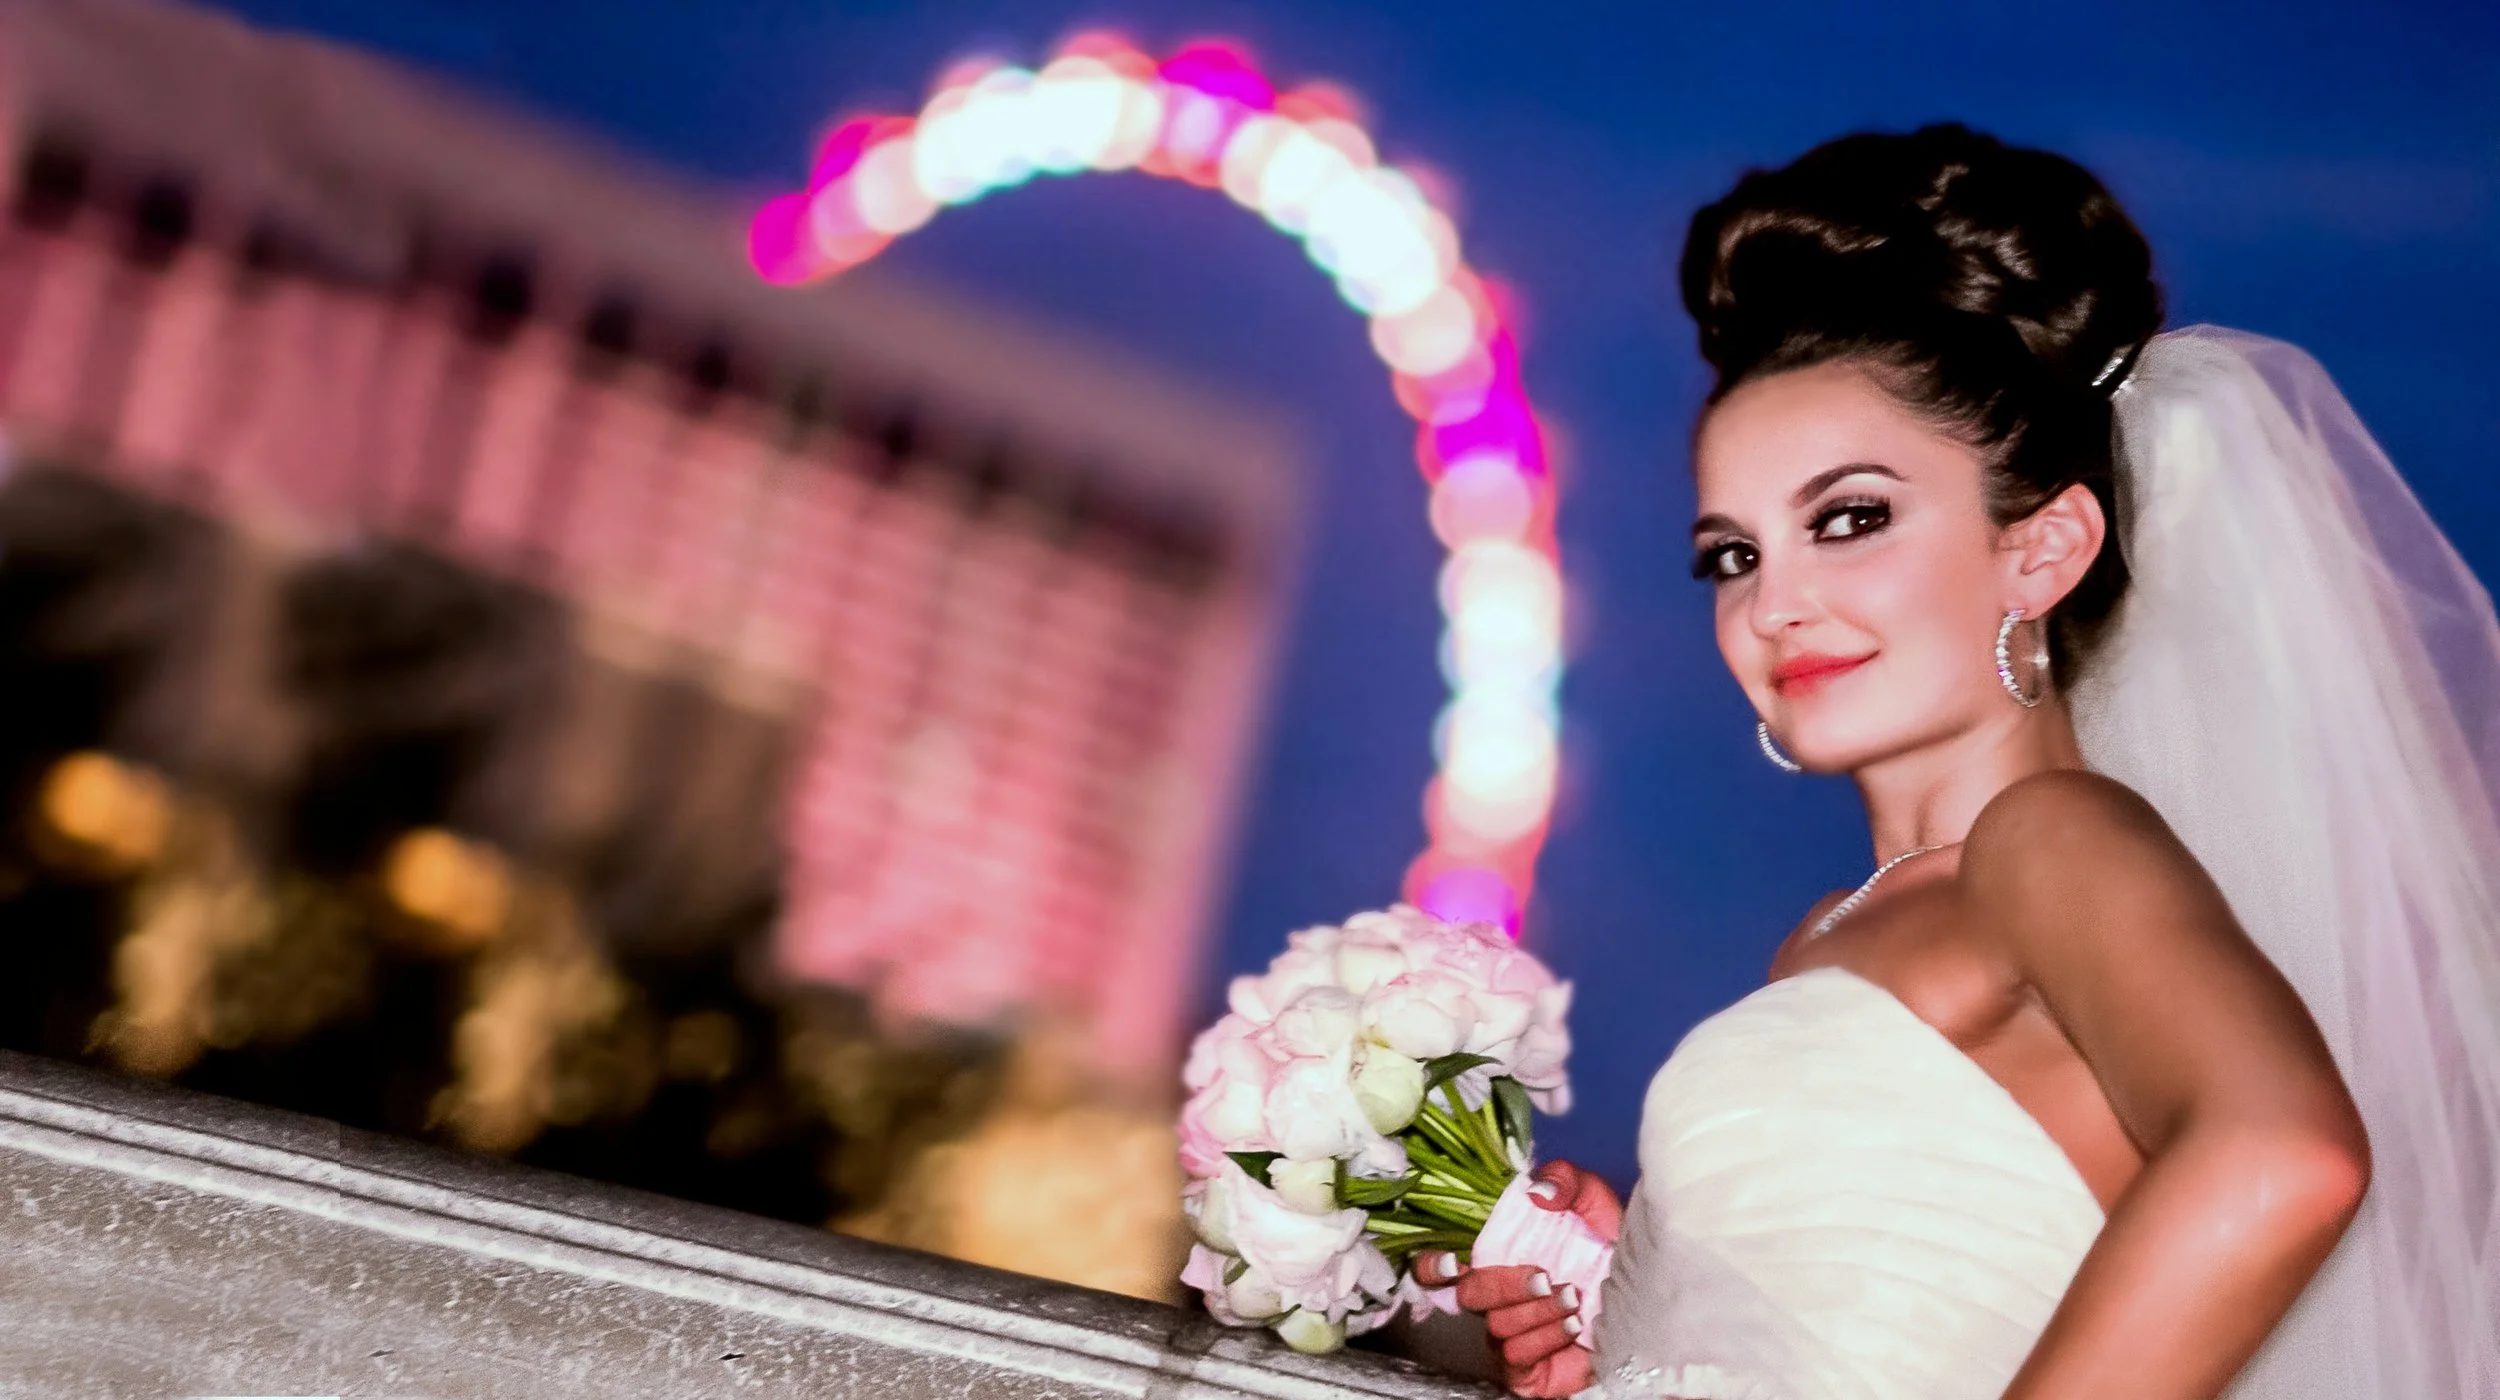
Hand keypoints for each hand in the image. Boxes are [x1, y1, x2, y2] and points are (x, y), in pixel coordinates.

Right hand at [1410, 1161, 1621, 1397]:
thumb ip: (1567, 1179)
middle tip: (1545, 1277)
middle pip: (1468, 1295)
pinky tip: (1572, 1327)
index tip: (1453, 1262)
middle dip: (1504, 1284)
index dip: (1433, 1266)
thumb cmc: (1615, 1255)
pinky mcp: (1526, 1370)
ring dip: (1537, 1311)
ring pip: (1497, 1325)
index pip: (1441, 1267)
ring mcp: (1510, 1335)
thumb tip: (1538, 1191)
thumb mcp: (1598, 1203)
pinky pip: (1516, 1356)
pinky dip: (1543, 1338)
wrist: (1650, 1305)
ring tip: (1575, 1300)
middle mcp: (1499, 1298)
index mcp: (1501, 1257)